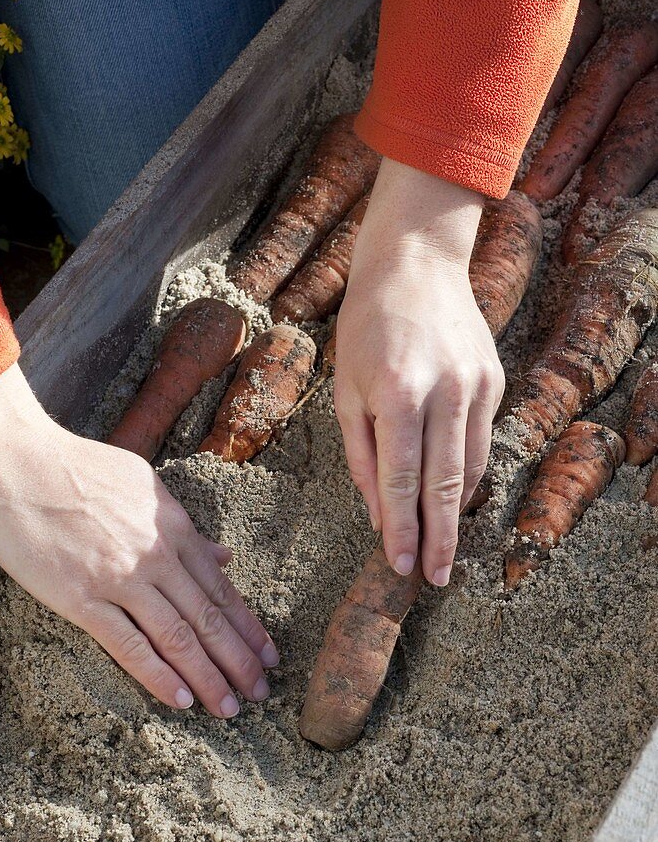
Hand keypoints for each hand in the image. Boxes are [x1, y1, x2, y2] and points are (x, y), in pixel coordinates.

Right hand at [0, 365, 277, 717]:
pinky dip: (159, 675)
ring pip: (178, 637)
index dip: (249, 629)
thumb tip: (224, 556)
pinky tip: (181, 699)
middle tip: (260, 695)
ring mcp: (119, 578)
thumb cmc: (75, 467)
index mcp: (173, 528)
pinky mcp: (80, 597)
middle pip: (208, 618)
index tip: (269, 658)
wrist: (12, 459)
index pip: (221, 589)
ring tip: (230, 708)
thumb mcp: (143, 486)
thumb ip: (184, 527)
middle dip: (240, 662)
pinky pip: (128, 644)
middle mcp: (156, 556)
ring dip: (209, 677)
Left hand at [335, 159, 504, 585]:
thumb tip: (378, 513)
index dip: (402, 528)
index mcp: (399, 393)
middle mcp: (445, 392)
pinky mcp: (494, 380)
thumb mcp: (346, 388)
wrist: (416, 262)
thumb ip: (361, 454)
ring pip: (470, 467)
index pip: (402, 479)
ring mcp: (477, 386)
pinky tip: (453, 499)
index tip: (399, 565)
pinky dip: (467, 474)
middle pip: (445, 484)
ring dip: (456, 513)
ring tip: (444, 550)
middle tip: (435, 579)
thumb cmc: (367, 325)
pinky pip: (481, 440)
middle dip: (439, 538)